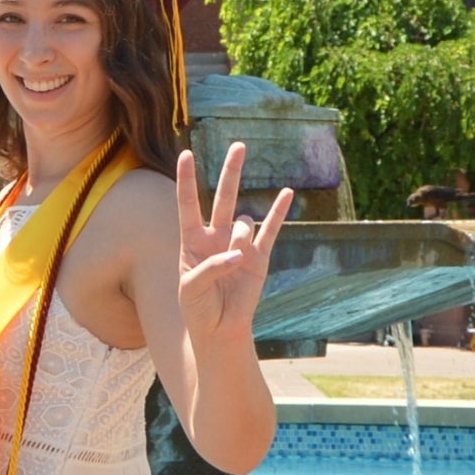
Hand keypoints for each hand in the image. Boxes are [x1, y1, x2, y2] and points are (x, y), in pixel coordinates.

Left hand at [176, 143, 292, 340]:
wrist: (219, 329)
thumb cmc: (197, 307)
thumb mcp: (191, 288)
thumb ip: (210, 268)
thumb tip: (238, 253)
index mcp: (191, 240)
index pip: (188, 203)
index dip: (187, 180)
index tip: (186, 154)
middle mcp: (215, 236)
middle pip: (223, 197)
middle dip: (231, 171)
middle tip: (239, 145)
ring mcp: (239, 245)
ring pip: (244, 225)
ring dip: (239, 241)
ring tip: (234, 265)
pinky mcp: (259, 257)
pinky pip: (271, 230)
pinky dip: (279, 212)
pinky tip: (287, 193)